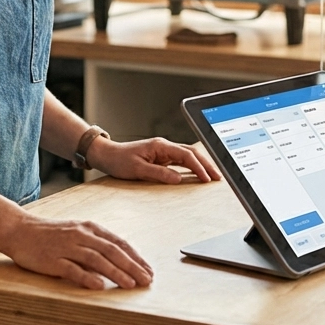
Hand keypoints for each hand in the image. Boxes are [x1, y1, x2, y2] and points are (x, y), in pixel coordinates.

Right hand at [4, 213, 152, 290]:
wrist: (19, 230)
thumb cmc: (49, 234)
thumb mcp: (76, 232)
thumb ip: (95, 244)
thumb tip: (118, 260)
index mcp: (89, 228)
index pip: (118, 243)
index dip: (135, 257)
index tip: (148, 270)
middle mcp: (81, 235)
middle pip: (112, 251)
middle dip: (132, 266)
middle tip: (147, 280)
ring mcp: (67, 246)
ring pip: (96, 259)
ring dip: (116, 272)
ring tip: (130, 285)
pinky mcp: (53, 259)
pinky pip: (73, 269)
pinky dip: (87, 277)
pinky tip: (100, 286)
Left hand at [85, 136, 220, 184]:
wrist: (107, 155)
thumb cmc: (119, 161)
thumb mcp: (138, 170)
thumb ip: (159, 174)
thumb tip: (178, 179)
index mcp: (160, 145)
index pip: (186, 155)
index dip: (198, 167)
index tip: (207, 178)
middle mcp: (164, 146)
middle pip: (191, 153)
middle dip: (206, 164)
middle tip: (218, 177)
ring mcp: (163, 151)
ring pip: (188, 156)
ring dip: (201, 165)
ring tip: (213, 176)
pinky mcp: (161, 157)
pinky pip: (181, 161)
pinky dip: (192, 167)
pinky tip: (198, 174)